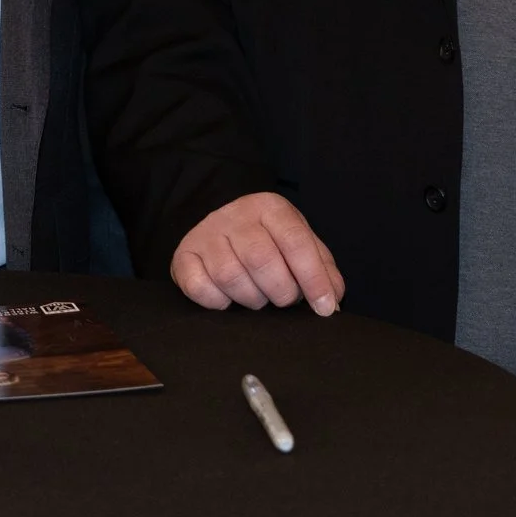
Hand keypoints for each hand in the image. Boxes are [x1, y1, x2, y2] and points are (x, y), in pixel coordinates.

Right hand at [171, 193, 344, 315]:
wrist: (220, 223)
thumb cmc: (268, 240)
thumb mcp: (299, 243)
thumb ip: (321, 269)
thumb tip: (331, 302)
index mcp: (271, 208)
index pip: (295, 242)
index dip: (313, 278)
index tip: (323, 308)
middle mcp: (236, 216)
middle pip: (261, 259)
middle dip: (281, 291)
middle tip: (285, 300)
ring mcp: (206, 234)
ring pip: (230, 276)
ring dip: (251, 299)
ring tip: (259, 298)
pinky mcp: (184, 256)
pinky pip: (199, 287)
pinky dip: (218, 302)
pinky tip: (229, 299)